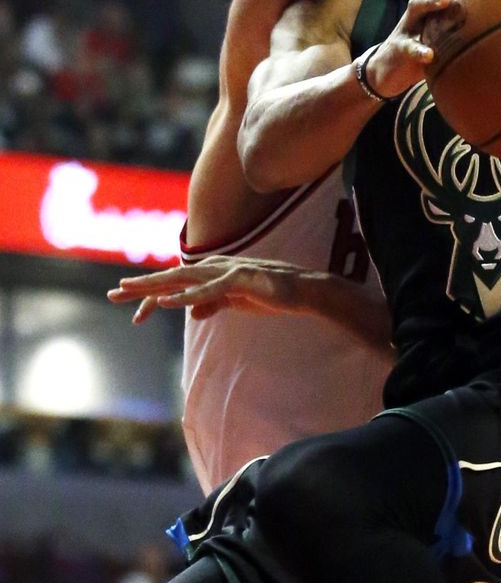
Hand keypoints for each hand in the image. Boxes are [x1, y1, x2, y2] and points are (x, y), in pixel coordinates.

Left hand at [107, 256, 322, 322]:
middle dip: (141, 285)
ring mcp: (226, 272)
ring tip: (128, 290)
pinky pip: (206, 292)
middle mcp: (215, 268)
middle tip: (114, 293)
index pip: (176, 283)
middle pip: (171, 277)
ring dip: (153, 285)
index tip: (133, 314)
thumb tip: (193, 313)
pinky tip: (165, 303)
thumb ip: (213, 304)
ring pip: (181, 280)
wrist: (303, 292)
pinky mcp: (238, 281)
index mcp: (213, 274)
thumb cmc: (272, 295)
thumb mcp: (237, 303)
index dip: (153, 296)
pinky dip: (184, 297)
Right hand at [366, 0, 499, 97]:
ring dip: (431, 0)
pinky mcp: (401, 47)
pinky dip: (418, 49)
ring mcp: (410, 23)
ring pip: (416, 3)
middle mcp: (423, 2)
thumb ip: (479, 12)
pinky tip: (430, 55)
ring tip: (446, 1)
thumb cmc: (430, 42)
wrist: (392, 68)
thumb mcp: (453, 25)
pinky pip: (408, 46)